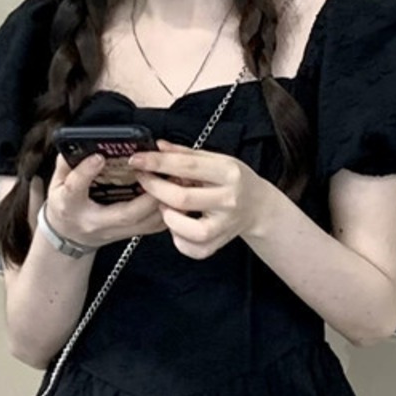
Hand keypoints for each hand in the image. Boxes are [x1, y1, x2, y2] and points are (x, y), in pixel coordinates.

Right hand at [32, 152, 167, 248]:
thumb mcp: (57, 185)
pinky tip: (176, 192)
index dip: (85, 173)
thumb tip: (79, 143)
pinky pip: (156, 226)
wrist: (71, 237)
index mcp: (70, 206)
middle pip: (127, 214)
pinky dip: (170, 209)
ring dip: (165, 201)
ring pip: (147, 223)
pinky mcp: (132, 233)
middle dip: (148, 192)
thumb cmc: (66, 207)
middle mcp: (97, 223)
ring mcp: (117, 232)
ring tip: (176, 178)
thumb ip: (65, 164)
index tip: (98, 156)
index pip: (75, 190)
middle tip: (160, 168)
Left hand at [127, 140, 274, 258]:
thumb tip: (158, 146)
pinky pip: (193, 248)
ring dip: (168, 217)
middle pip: (182, 198)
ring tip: (165, 206)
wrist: (258, 206)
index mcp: (229, 173)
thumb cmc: (233, 180)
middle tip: (143, 180)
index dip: (157, 163)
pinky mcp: (220, 243)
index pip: (187, 166)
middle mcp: (229, 199)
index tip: (137, 159)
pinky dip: (179, 240)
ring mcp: (225, 224)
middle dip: (155, 188)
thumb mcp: (216, 159)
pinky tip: (177, 226)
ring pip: (189, 229)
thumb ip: (186, 154)